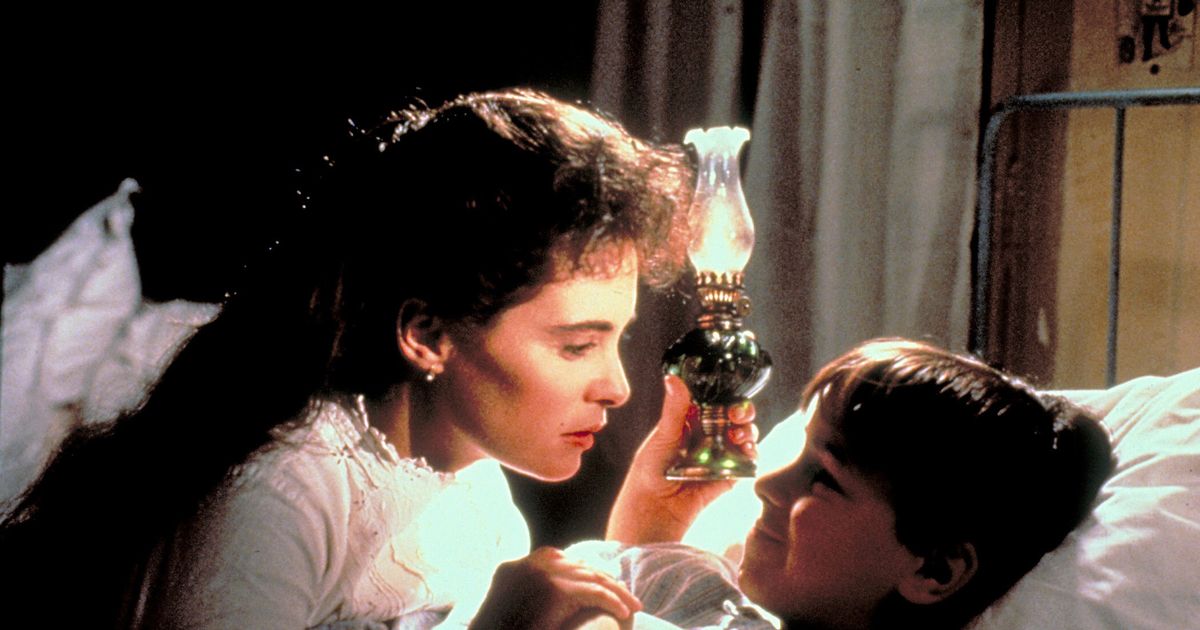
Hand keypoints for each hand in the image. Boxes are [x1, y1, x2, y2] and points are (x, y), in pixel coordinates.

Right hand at [469, 547, 640, 629]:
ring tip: (632, 607)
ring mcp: (542, 575)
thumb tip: (548, 598)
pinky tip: (625, 613)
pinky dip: (614, 602)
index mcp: (515, 566)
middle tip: (626, 597)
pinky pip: (595, 593)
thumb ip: (527, 596)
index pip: (560, 560)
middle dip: (605, 581)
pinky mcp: (556, 591)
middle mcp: (528, 564)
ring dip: (616, 593)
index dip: (586, 573)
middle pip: (579, 566)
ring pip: (592, 578)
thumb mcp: (510, 608)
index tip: (604, 585)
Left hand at [606, 375, 756, 543]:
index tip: (729, 399)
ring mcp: (720, 455)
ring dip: (748, 433)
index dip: (727, 396)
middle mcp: (709, 435)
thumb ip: (674, 409)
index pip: (717, 401)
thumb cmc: (650, 469)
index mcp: (692, 421)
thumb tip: (672, 378)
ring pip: (744, 437)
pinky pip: (746, 462)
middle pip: (736, 417)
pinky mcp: (728, 475)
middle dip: (743, 413)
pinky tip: (746, 453)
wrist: (654, 506)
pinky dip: (751, 456)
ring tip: (740, 438)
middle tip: (737, 416)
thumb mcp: (663, 435)